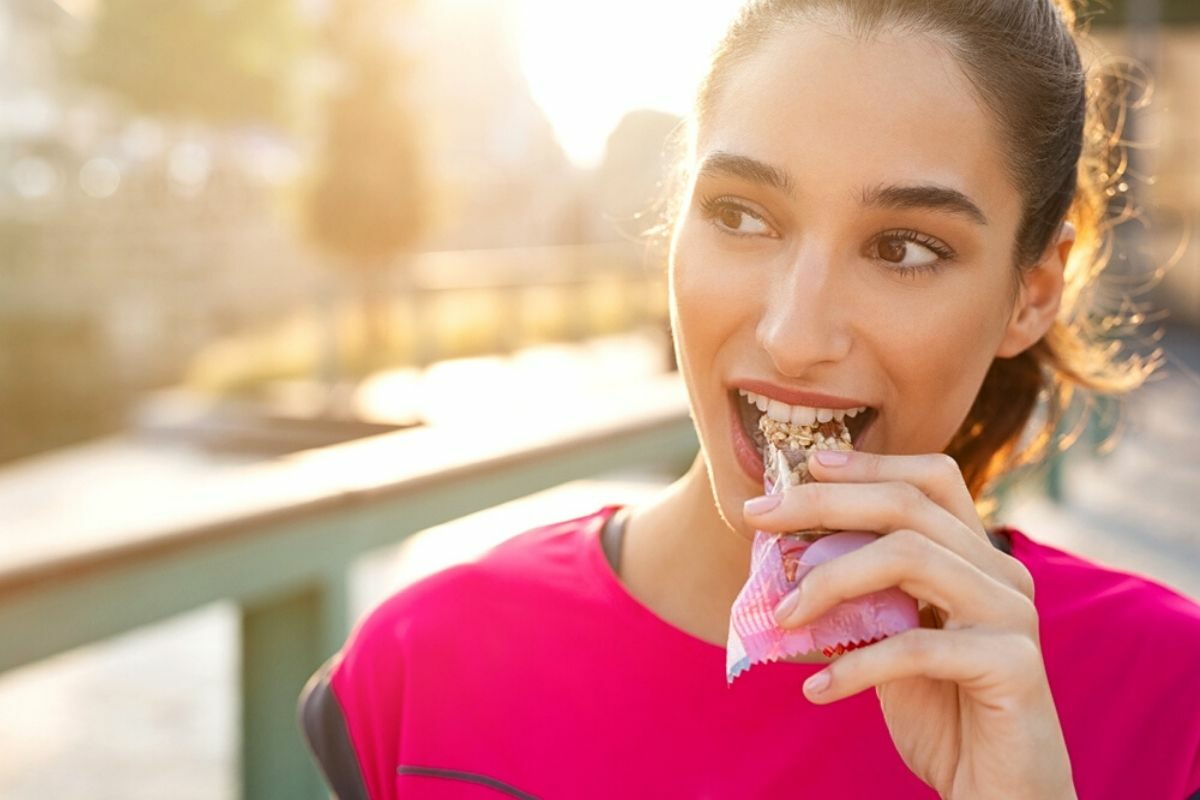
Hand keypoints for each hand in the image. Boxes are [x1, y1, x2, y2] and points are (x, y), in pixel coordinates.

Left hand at [742, 450, 1076, 799]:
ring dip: (830, 580)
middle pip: (908, 506)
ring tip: (781, 617)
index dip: (870, 464)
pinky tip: (816, 690)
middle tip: (757, 516)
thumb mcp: (891, 640)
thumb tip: (787, 557)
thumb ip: (861, 596)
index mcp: (977, 558)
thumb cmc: (943, 712)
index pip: (932, 479)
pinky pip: (916, 648)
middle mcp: (1002, 573)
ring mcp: (1012, 615)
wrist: (1000, 794)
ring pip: (910, 557)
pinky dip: (855, 667)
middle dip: (823, 503)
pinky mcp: (1012, 666)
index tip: (806, 464)